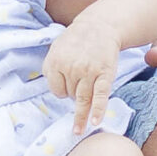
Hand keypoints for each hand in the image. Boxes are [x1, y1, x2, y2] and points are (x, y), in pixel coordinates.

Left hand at [43, 19, 124, 135]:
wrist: (101, 26)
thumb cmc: (77, 40)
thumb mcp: (57, 49)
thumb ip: (52, 69)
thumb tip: (57, 94)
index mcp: (55, 61)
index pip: (55, 90)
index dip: (62, 89)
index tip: (69, 83)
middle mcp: (71, 67)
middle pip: (69, 95)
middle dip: (74, 93)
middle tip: (81, 81)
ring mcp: (89, 71)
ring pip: (82, 99)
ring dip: (81, 113)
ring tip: (79, 129)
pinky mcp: (105, 74)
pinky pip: (100, 96)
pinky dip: (97, 110)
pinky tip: (95, 122)